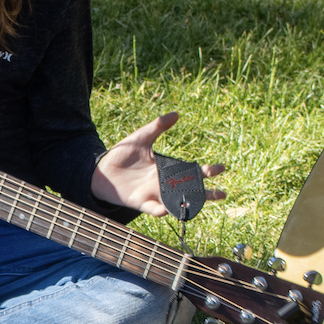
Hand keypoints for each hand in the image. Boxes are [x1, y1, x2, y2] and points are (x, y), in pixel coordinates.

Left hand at [90, 112, 226, 215]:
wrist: (100, 168)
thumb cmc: (122, 155)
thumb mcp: (142, 137)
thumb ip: (158, 126)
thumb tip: (176, 114)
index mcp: (165, 169)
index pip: (190, 171)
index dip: (206, 171)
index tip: (221, 168)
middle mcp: (162, 183)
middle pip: (188, 190)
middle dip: (206, 193)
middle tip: (223, 194)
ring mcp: (151, 194)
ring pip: (174, 202)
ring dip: (186, 204)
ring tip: (199, 204)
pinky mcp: (138, 201)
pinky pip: (152, 208)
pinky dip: (159, 210)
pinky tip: (166, 210)